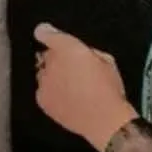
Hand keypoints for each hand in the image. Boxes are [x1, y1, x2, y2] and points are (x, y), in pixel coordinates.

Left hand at [34, 22, 138, 151]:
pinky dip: (50, 92)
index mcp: (68, 47)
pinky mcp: (42, 99)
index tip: (44, 33)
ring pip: (43, 73)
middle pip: (46, 55)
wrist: (104, 119)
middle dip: (55, 59)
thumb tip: (78, 53)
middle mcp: (51, 62)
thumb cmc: (109, 87)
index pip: (44, 32)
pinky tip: (65, 99)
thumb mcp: (105, 60)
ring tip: (69, 88)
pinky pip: (42, 90)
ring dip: (52, 76)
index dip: (44, 32)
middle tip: (71, 70)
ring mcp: (44, 81)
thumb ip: (87, 50)